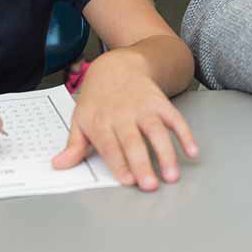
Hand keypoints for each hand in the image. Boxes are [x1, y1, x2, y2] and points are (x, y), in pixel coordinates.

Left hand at [52, 50, 198, 190]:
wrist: (117, 66)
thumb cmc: (97, 99)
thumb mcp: (80, 119)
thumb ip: (74, 145)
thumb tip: (59, 165)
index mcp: (100, 121)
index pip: (109, 145)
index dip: (119, 163)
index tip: (127, 180)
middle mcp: (123, 114)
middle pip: (133, 141)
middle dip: (142, 163)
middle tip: (150, 185)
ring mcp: (144, 108)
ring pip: (156, 131)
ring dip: (166, 153)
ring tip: (172, 175)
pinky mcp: (160, 103)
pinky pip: (175, 119)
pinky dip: (185, 134)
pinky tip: (192, 151)